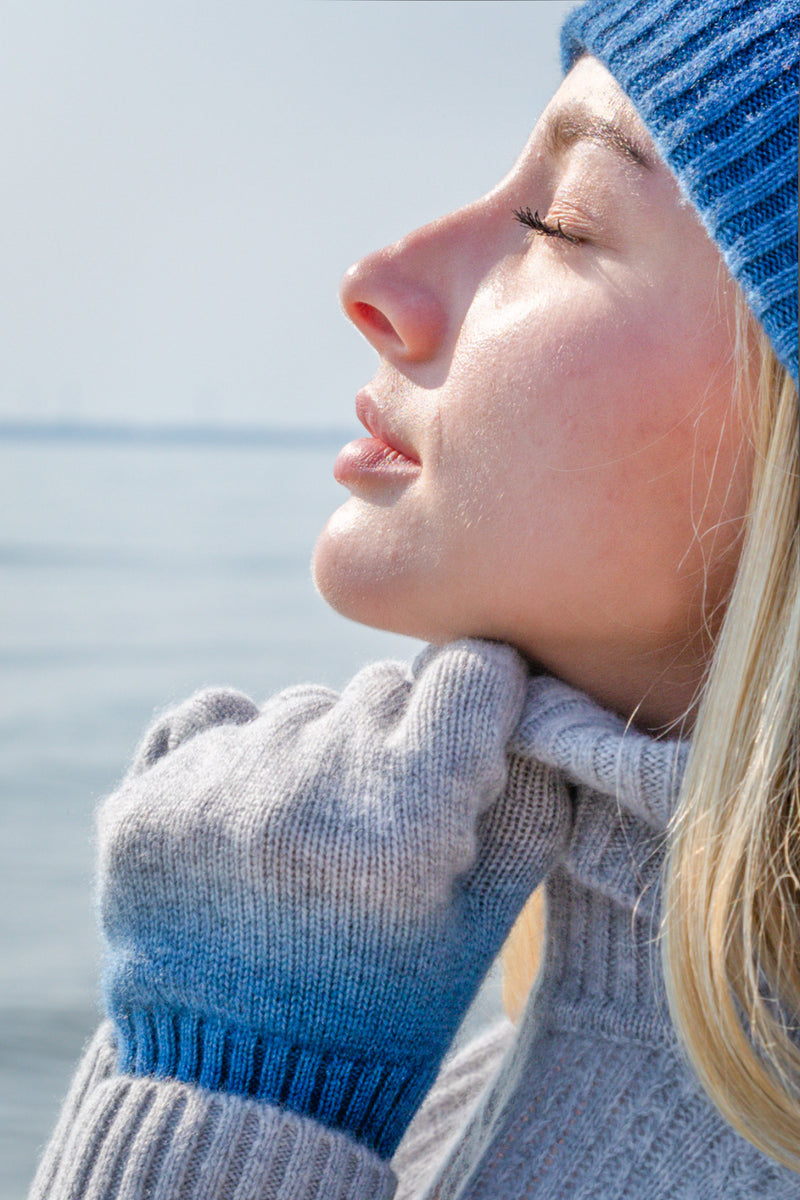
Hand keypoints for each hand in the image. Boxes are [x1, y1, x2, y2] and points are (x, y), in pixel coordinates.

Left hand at [99, 640, 570, 1156]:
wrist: (240, 1092)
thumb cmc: (384, 1004)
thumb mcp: (483, 922)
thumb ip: (528, 800)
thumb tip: (529, 704)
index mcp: (404, 813)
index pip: (471, 670)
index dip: (485, 701)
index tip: (474, 740)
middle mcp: (303, 776)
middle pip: (384, 688)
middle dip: (402, 745)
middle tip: (384, 833)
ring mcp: (212, 782)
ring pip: (303, 706)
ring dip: (320, 755)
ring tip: (308, 847)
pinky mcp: (144, 797)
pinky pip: (213, 718)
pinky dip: (239, 751)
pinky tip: (246, 822)